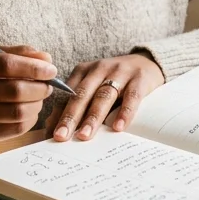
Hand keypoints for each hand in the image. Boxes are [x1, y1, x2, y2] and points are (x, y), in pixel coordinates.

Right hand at [0, 45, 55, 144]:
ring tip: (39, 98)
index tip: (50, 69)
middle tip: (48, 85)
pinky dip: (30, 119)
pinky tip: (30, 111)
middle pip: (14, 91)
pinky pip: (14, 129)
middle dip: (39, 88)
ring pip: (17, 112)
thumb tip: (47, 60)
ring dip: (37, 104)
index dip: (33, 67)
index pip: (6, 64)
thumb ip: (17, 54)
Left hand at [48, 52, 165, 141]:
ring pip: (103, 96)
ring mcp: (120, 72)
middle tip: (61, 137)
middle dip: (70, 117)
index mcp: (83, 70)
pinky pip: (131, 96)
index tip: (51, 134)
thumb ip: (78, 104)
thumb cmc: (115, 81)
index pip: (67, 95)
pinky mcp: (139, 78)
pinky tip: (118, 127)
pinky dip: (125, 112)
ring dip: (93, 117)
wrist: (147, 62)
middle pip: (82, 95)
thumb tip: (53, 127)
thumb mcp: (95, 86)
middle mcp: (99, 69)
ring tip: (84, 136)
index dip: (58, 114)